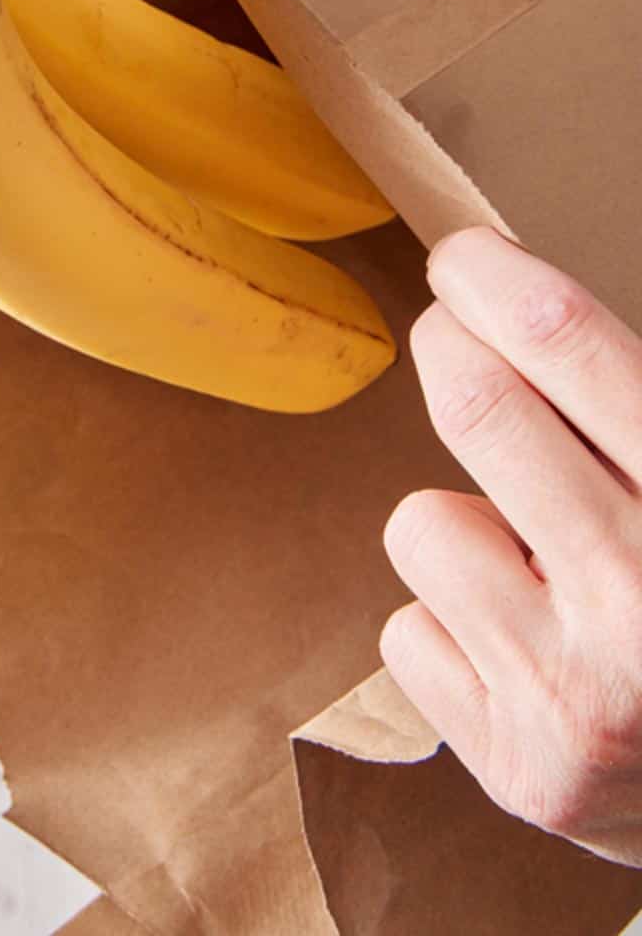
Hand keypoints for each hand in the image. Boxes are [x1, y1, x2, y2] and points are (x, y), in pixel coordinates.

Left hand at [381, 228, 641, 866]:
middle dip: (451, 351)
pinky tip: (529, 651)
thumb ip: (621, 402)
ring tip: (544, 566)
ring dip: (465, 524)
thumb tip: (505, 297)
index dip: (490, 276)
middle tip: (458, 339)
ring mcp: (576, 698)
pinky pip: (408, 631)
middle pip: (474, 404)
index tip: (461, 258)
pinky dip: (455, 629)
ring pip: (421, 523)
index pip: (562, 336)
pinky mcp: (519, 771)